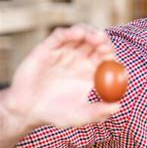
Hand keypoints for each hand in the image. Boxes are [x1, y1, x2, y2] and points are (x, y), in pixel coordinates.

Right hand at [1, 25, 120, 128]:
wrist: (27, 111)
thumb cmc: (56, 114)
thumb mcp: (79, 116)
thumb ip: (98, 112)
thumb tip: (118, 107)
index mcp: (93, 71)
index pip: (107, 56)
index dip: (110, 52)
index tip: (111, 53)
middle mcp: (81, 59)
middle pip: (96, 42)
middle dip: (101, 39)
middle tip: (102, 40)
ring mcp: (65, 51)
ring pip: (81, 34)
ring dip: (88, 32)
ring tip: (91, 37)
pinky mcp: (48, 48)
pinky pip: (61, 35)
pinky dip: (70, 32)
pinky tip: (76, 34)